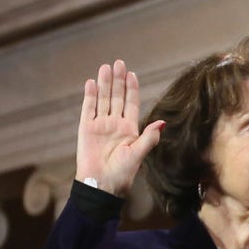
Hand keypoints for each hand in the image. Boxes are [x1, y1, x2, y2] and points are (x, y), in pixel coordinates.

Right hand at [76, 60, 163, 196]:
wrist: (101, 185)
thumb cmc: (122, 174)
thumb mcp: (138, 154)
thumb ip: (149, 138)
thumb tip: (162, 122)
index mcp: (130, 129)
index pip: (131, 104)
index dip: (132, 89)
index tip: (132, 74)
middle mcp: (115, 124)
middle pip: (117, 97)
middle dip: (118, 80)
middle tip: (119, 63)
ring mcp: (100, 125)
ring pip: (103, 100)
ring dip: (105, 84)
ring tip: (106, 67)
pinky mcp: (86, 129)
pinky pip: (88, 109)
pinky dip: (90, 96)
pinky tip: (92, 82)